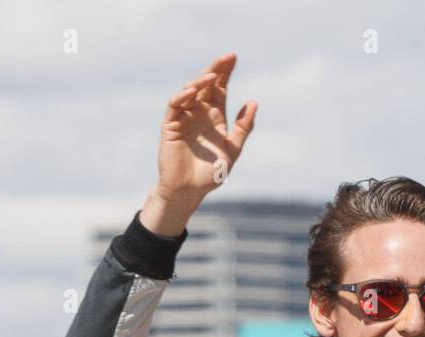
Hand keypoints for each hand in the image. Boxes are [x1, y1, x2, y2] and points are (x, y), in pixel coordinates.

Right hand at [143, 52, 257, 234]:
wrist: (189, 191)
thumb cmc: (211, 173)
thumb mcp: (233, 149)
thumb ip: (243, 128)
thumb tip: (253, 102)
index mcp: (215, 116)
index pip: (220, 88)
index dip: (226, 72)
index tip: (234, 57)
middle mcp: (199, 112)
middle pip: (206, 84)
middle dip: (216, 70)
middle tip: (226, 58)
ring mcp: (184, 117)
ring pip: (190, 91)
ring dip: (200, 81)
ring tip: (213, 76)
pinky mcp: (171, 125)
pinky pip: (175, 106)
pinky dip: (183, 97)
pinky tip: (193, 93)